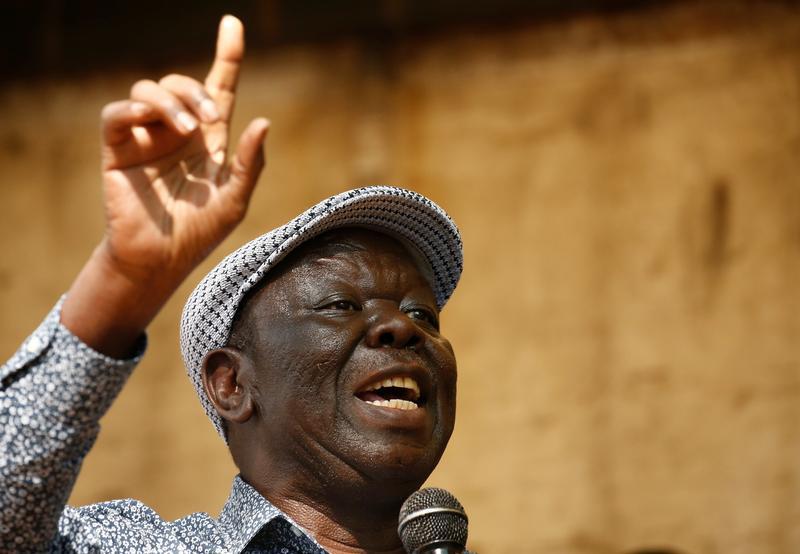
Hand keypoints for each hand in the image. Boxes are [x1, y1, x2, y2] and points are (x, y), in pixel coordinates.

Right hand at [100, 14, 267, 280]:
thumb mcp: (235, 199)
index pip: (219, 86)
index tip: (232, 24)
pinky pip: (117, 113)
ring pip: (149, 89)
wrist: (160, 259)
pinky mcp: (118, 149)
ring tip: (186, 128)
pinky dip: (131, 108)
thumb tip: (264, 121)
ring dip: (170, 101)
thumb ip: (250, 163)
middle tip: (209, 118)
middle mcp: (177, 130)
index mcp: (209, 138)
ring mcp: (146, 137)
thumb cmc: (200, 232)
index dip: (227, 55)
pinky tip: (147, 119)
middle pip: (183, 83)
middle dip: (197, 90)